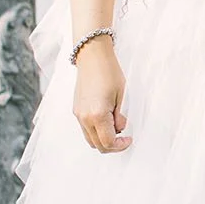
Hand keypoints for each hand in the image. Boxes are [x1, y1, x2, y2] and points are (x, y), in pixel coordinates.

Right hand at [73, 38, 131, 152]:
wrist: (92, 57)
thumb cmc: (109, 73)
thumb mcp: (121, 96)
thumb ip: (119, 117)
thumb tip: (119, 129)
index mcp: (97, 115)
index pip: (108, 142)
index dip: (120, 146)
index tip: (128, 140)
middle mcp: (85, 118)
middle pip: (97, 145)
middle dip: (112, 146)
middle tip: (123, 138)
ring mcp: (78, 115)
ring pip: (90, 139)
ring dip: (103, 139)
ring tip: (115, 128)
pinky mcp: (76, 110)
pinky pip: (85, 129)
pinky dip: (96, 131)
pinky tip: (106, 121)